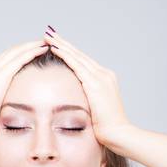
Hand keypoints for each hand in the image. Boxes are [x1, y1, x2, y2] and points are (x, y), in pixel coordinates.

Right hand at [0, 40, 49, 141]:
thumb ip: (2, 101)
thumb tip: (12, 106)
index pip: (7, 58)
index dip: (22, 52)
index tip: (35, 49)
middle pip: (12, 50)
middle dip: (29, 44)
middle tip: (45, 40)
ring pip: (16, 51)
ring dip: (32, 45)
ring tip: (47, 41)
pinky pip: (18, 60)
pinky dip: (31, 52)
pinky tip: (42, 50)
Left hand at [43, 26, 133, 145]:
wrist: (118, 133)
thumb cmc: (107, 128)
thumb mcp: (96, 109)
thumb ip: (88, 101)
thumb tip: (76, 101)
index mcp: (105, 79)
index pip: (84, 62)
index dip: (70, 52)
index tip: (57, 44)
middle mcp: (104, 74)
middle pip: (80, 55)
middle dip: (64, 43)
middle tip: (49, 33)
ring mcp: (101, 77)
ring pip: (77, 56)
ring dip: (62, 45)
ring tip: (48, 36)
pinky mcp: (95, 83)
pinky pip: (77, 65)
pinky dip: (66, 55)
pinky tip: (55, 49)